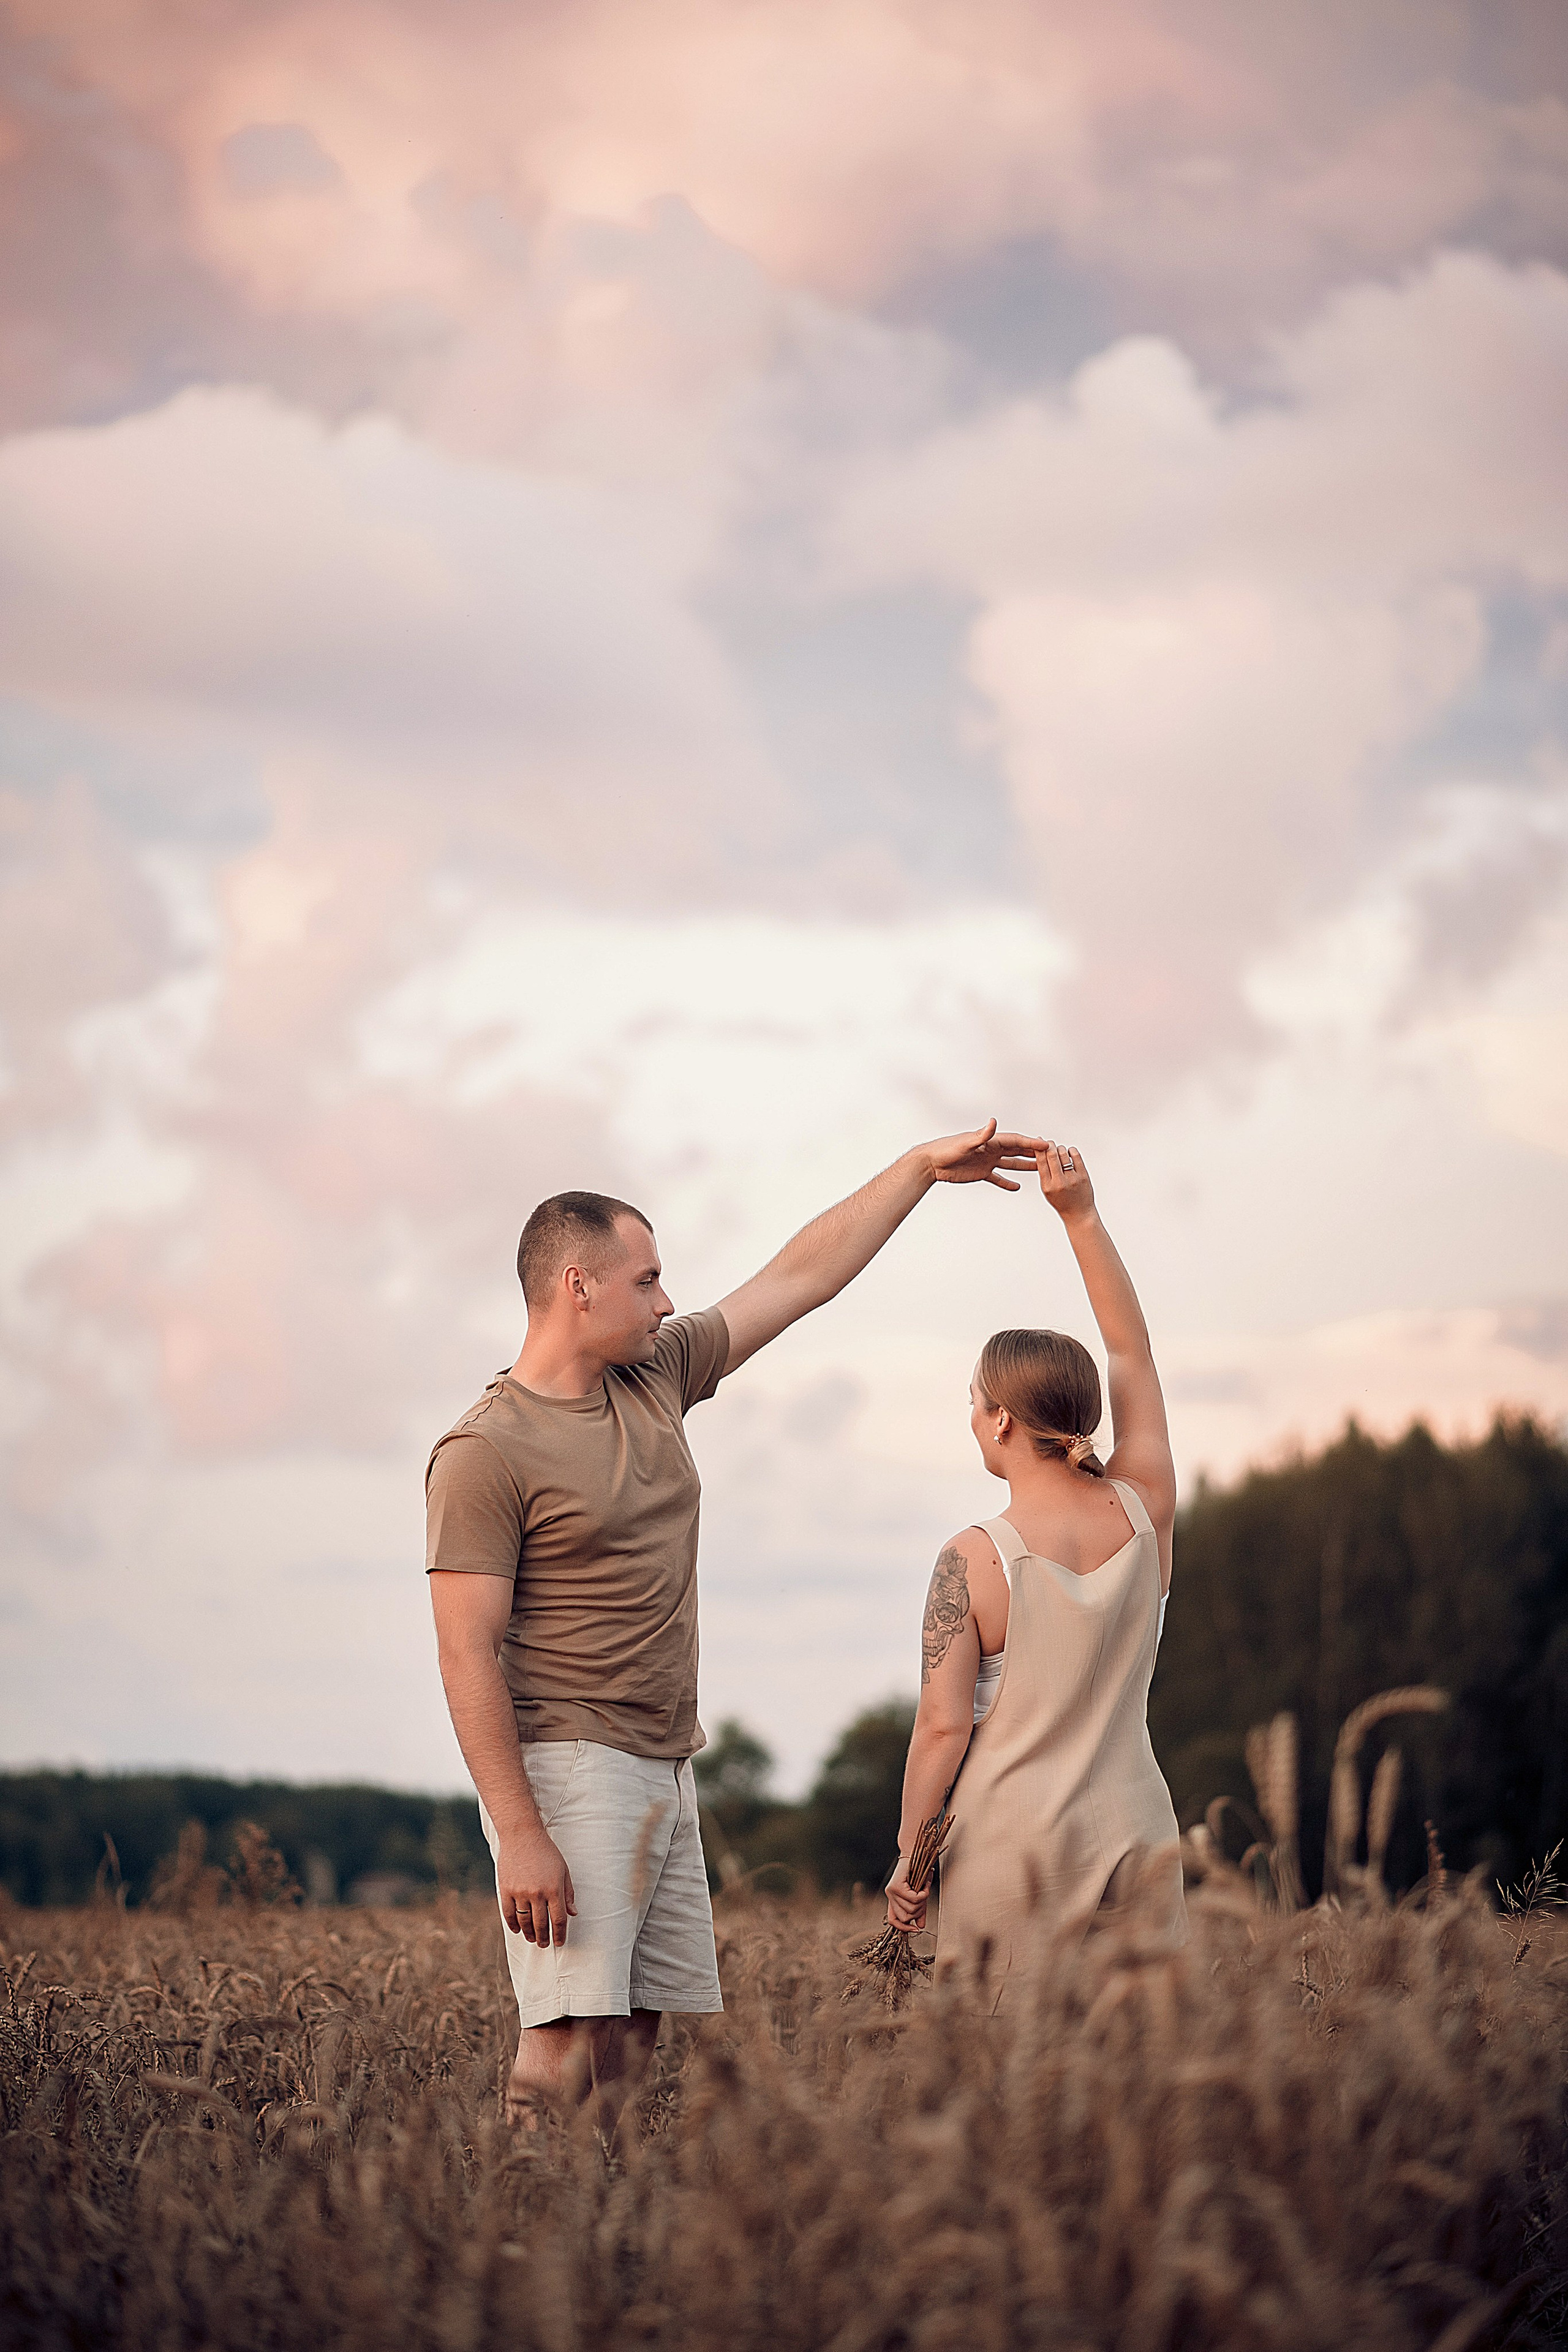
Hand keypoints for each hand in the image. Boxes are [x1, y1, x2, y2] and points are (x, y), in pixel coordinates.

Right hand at [496, 1827, 575, 1946]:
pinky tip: (518, 1930)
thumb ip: (568, 1893)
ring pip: (525, 1922)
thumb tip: (572, 1913)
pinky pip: (509, 1914)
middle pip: (541, 1925)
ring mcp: (520, 1892)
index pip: (558, 1920)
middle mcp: (537, 1893)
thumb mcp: (563, 1870)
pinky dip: (513, 1925)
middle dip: (544, 1938)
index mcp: (554, 1889)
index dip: (559, 1934)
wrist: (522, 1835)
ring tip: (533, 1939)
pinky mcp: (506, 1890)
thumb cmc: (546, 1851)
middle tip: (545, 1945)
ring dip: (529, 1934)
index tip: (559, 1942)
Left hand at [885, 1854, 927, 1932]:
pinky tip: (925, 1885)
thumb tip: (921, 1926)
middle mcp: (890, 1896)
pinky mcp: (896, 1886)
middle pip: (905, 1918)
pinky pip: (914, 1899)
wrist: (915, 1853)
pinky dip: (923, 1894)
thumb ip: (919, 1910)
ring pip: (911, 1909)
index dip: (904, 1928)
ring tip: (925, 1889)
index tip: (916, 1929)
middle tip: (924, 1900)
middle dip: (918, 1912)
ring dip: (922, 1902)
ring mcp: (891, 1891)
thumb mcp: (918, 1895)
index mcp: (893, 1900)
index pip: (893, 1921)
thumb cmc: (918, 1873)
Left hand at [919, 1119, 1046, 1191]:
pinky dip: (1006, 1182)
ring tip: (1041, 1169)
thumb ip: (981, 1135)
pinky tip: (1017, 1187)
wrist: (931, 1162)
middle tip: (1052, 1155)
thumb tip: (993, 1122)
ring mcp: (987, 1162)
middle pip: (1017, 1150)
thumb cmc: (946, 1149)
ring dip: (1025, 1165)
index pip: (1016, 1141)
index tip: (1047, 1146)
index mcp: (990, 1141)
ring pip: (1011, 1163)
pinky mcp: (980, 1173)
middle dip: (1034, 1152)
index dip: (1032, 1143)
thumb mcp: (965, 1143)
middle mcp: (991, 1150)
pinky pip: (997, 1178)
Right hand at [1036, 1141, 1093, 1221]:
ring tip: (1059, 1149)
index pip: (1041, 1162)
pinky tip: (1069, 1152)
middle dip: (1049, 1145)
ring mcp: (1073, 1179)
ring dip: (1060, 1148)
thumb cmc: (1062, 1202)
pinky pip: (1076, 1157)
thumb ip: (1045, 1175)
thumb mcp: (1047, 1191)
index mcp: (1047, 1186)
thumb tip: (1042, 1154)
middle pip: (1052, 1155)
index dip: (1039, 1149)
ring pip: (1064, 1154)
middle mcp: (1059, 1182)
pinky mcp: (1083, 1176)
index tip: (1038, 1143)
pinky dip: (1072, 1151)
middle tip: (1048, 1142)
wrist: (1079, 1214)